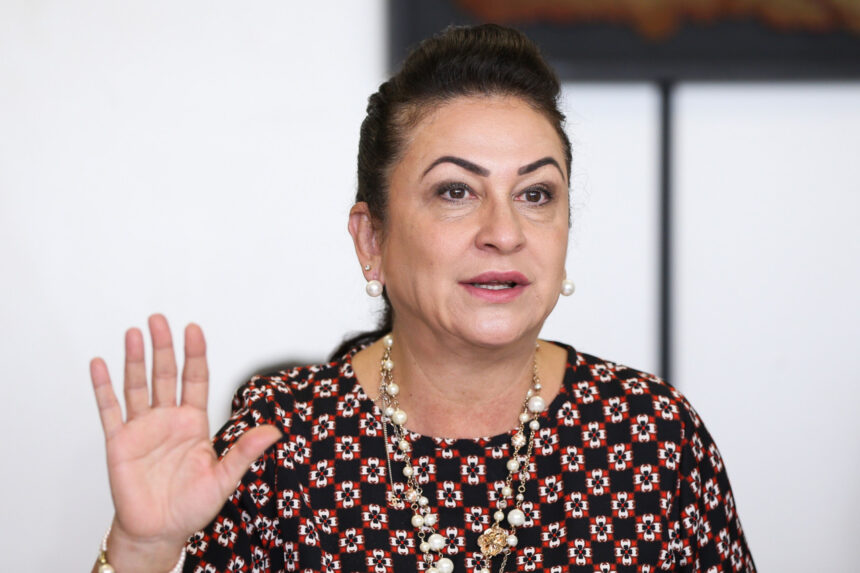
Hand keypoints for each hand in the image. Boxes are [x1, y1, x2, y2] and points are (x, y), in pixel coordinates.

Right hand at [90, 314, 280, 569]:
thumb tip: (274, 431)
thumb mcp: (224, 478)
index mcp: (193, 422)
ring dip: (135, 359)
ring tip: (135, 333)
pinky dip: (103, 387)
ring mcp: (141, 428)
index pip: (195, 379)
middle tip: (159, 319)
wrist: (159, 531)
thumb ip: (244, 452)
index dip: (195, 354)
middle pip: (164, 375)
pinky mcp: (118, 442)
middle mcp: (167, 419)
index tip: (194, 329)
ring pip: (136, 385)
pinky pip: (109, 410)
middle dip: (163, 347)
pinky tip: (100, 364)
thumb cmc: (192, 506)